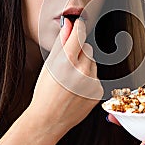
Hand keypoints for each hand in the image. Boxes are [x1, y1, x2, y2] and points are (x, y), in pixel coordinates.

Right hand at [29, 17, 102, 132]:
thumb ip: (61, 43)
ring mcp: (92, 82)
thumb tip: (69, 24)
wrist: (49, 120)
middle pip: (87, 49)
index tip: (79, 24)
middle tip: (67, 67)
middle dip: (79, 53)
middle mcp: (82, 70)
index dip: (78, 28)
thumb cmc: (45, 92)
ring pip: (93, 62)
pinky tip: (78, 90)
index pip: (79, 34)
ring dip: (85, 67)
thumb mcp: (49, 65)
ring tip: (71, 81)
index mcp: (66, 61)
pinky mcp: (98, 91)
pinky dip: (89, 80)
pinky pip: (96, 77)